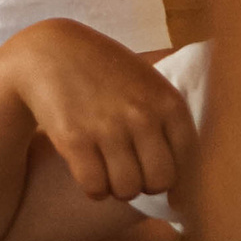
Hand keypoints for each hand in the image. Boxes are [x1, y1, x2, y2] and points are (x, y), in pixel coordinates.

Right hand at [0, 20, 195, 204]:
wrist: (51, 50)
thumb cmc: (105, 71)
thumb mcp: (150, 85)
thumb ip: (170, 122)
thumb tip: (181, 178)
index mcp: (169, 103)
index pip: (189, 162)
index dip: (175, 176)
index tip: (159, 175)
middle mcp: (143, 116)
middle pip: (159, 181)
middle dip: (146, 185)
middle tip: (132, 175)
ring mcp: (108, 128)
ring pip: (127, 189)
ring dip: (118, 189)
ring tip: (109, 175)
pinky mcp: (74, 139)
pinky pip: (94, 187)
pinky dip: (94, 189)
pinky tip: (89, 175)